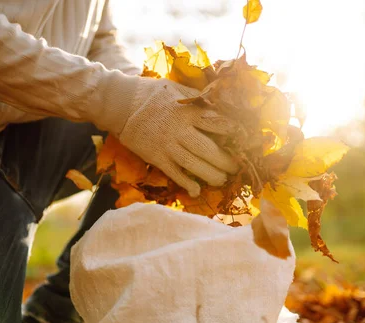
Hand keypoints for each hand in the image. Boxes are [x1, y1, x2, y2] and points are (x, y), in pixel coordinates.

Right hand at [114, 79, 238, 196]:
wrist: (121, 104)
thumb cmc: (152, 94)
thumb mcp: (177, 89)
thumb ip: (198, 98)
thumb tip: (221, 103)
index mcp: (188, 112)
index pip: (217, 124)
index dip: (233, 133)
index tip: (243, 140)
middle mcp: (180, 130)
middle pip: (209, 149)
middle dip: (226, 161)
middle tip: (236, 167)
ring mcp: (168, 146)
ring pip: (194, 165)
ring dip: (211, 175)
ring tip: (222, 180)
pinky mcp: (156, 157)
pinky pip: (174, 173)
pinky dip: (186, 184)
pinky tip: (197, 191)